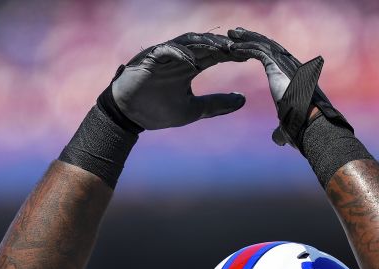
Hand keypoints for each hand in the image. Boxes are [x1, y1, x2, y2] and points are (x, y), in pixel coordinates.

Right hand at [100, 33, 246, 131]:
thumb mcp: (194, 110)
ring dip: (207, 44)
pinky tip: (194, 61)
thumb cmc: (157, 111)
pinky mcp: (150, 57)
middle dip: (225, 44)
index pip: (216, 54)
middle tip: (245, 48)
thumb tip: (242, 100)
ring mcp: (165, 54)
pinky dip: (181, 53)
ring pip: (190, 42)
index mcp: (190, 66)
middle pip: (207, 44)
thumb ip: (217, 104)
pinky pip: (168, 49)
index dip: (233, 53)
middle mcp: (180, 56)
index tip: (251, 56)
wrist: (128, 116)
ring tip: (225, 49)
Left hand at [226, 27, 352, 148]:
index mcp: (290, 78)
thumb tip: (277, 139)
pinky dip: (245, 48)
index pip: (273, 58)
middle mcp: (290, 67)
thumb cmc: (302, 130)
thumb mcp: (287, 128)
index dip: (258, 51)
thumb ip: (281, 131)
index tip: (244, 49)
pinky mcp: (278, 68)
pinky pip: (259, 52)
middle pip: (267, 46)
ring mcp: (285, 66)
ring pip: (263, 45)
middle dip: (250, 38)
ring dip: (246, 38)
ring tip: (231, 33)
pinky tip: (232, 47)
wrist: (310, 126)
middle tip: (234, 33)